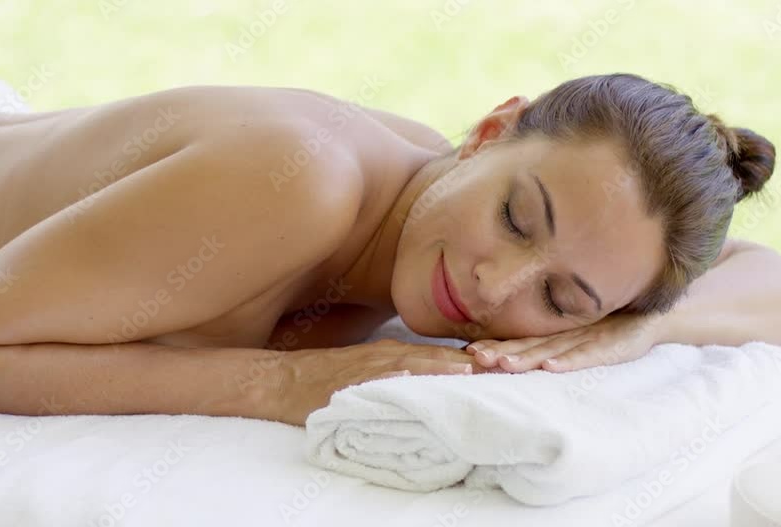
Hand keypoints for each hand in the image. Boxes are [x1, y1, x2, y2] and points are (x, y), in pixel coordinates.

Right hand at [273, 339, 496, 425]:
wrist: (278, 379)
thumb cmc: (322, 377)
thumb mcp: (365, 368)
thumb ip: (397, 372)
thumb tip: (430, 380)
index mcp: (393, 353)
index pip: (441, 355)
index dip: (470, 359)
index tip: (500, 365)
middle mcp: (387, 355)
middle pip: (436, 356)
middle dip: (468, 361)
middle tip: (501, 366)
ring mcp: (370, 366)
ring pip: (415, 363)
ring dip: (444, 366)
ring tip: (474, 371)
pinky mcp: (353, 380)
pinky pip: (382, 378)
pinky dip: (404, 378)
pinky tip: (422, 380)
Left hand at [465, 313, 664, 372]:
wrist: (663, 312)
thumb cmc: (620, 322)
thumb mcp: (585, 330)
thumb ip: (557, 339)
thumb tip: (523, 354)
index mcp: (562, 331)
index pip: (524, 339)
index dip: (498, 344)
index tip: (469, 351)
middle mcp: (572, 333)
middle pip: (532, 343)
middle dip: (503, 351)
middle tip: (476, 357)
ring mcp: (593, 337)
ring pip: (554, 348)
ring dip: (527, 357)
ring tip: (503, 364)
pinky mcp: (615, 344)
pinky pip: (589, 354)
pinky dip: (570, 361)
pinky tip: (551, 367)